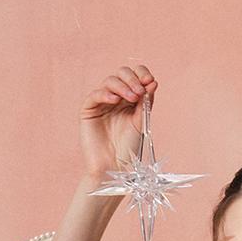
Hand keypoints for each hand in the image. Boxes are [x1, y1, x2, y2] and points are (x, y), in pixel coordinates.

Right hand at [80, 63, 157, 181]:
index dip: (141, 74)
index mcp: (130, 99)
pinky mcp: (88, 110)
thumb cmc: (128, 148)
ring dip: (123, 86)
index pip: (135, 76)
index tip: (150, 81)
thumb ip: (146, 102)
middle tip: (140, 91)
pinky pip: (95, 95)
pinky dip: (106, 94)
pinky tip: (115, 101)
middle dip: (132, 79)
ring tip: (132, 98)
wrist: (113, 167)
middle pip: (122, 74)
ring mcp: (102, 103)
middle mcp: (116, 98)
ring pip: (110, 81)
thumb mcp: (141, 121)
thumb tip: (153, 82)